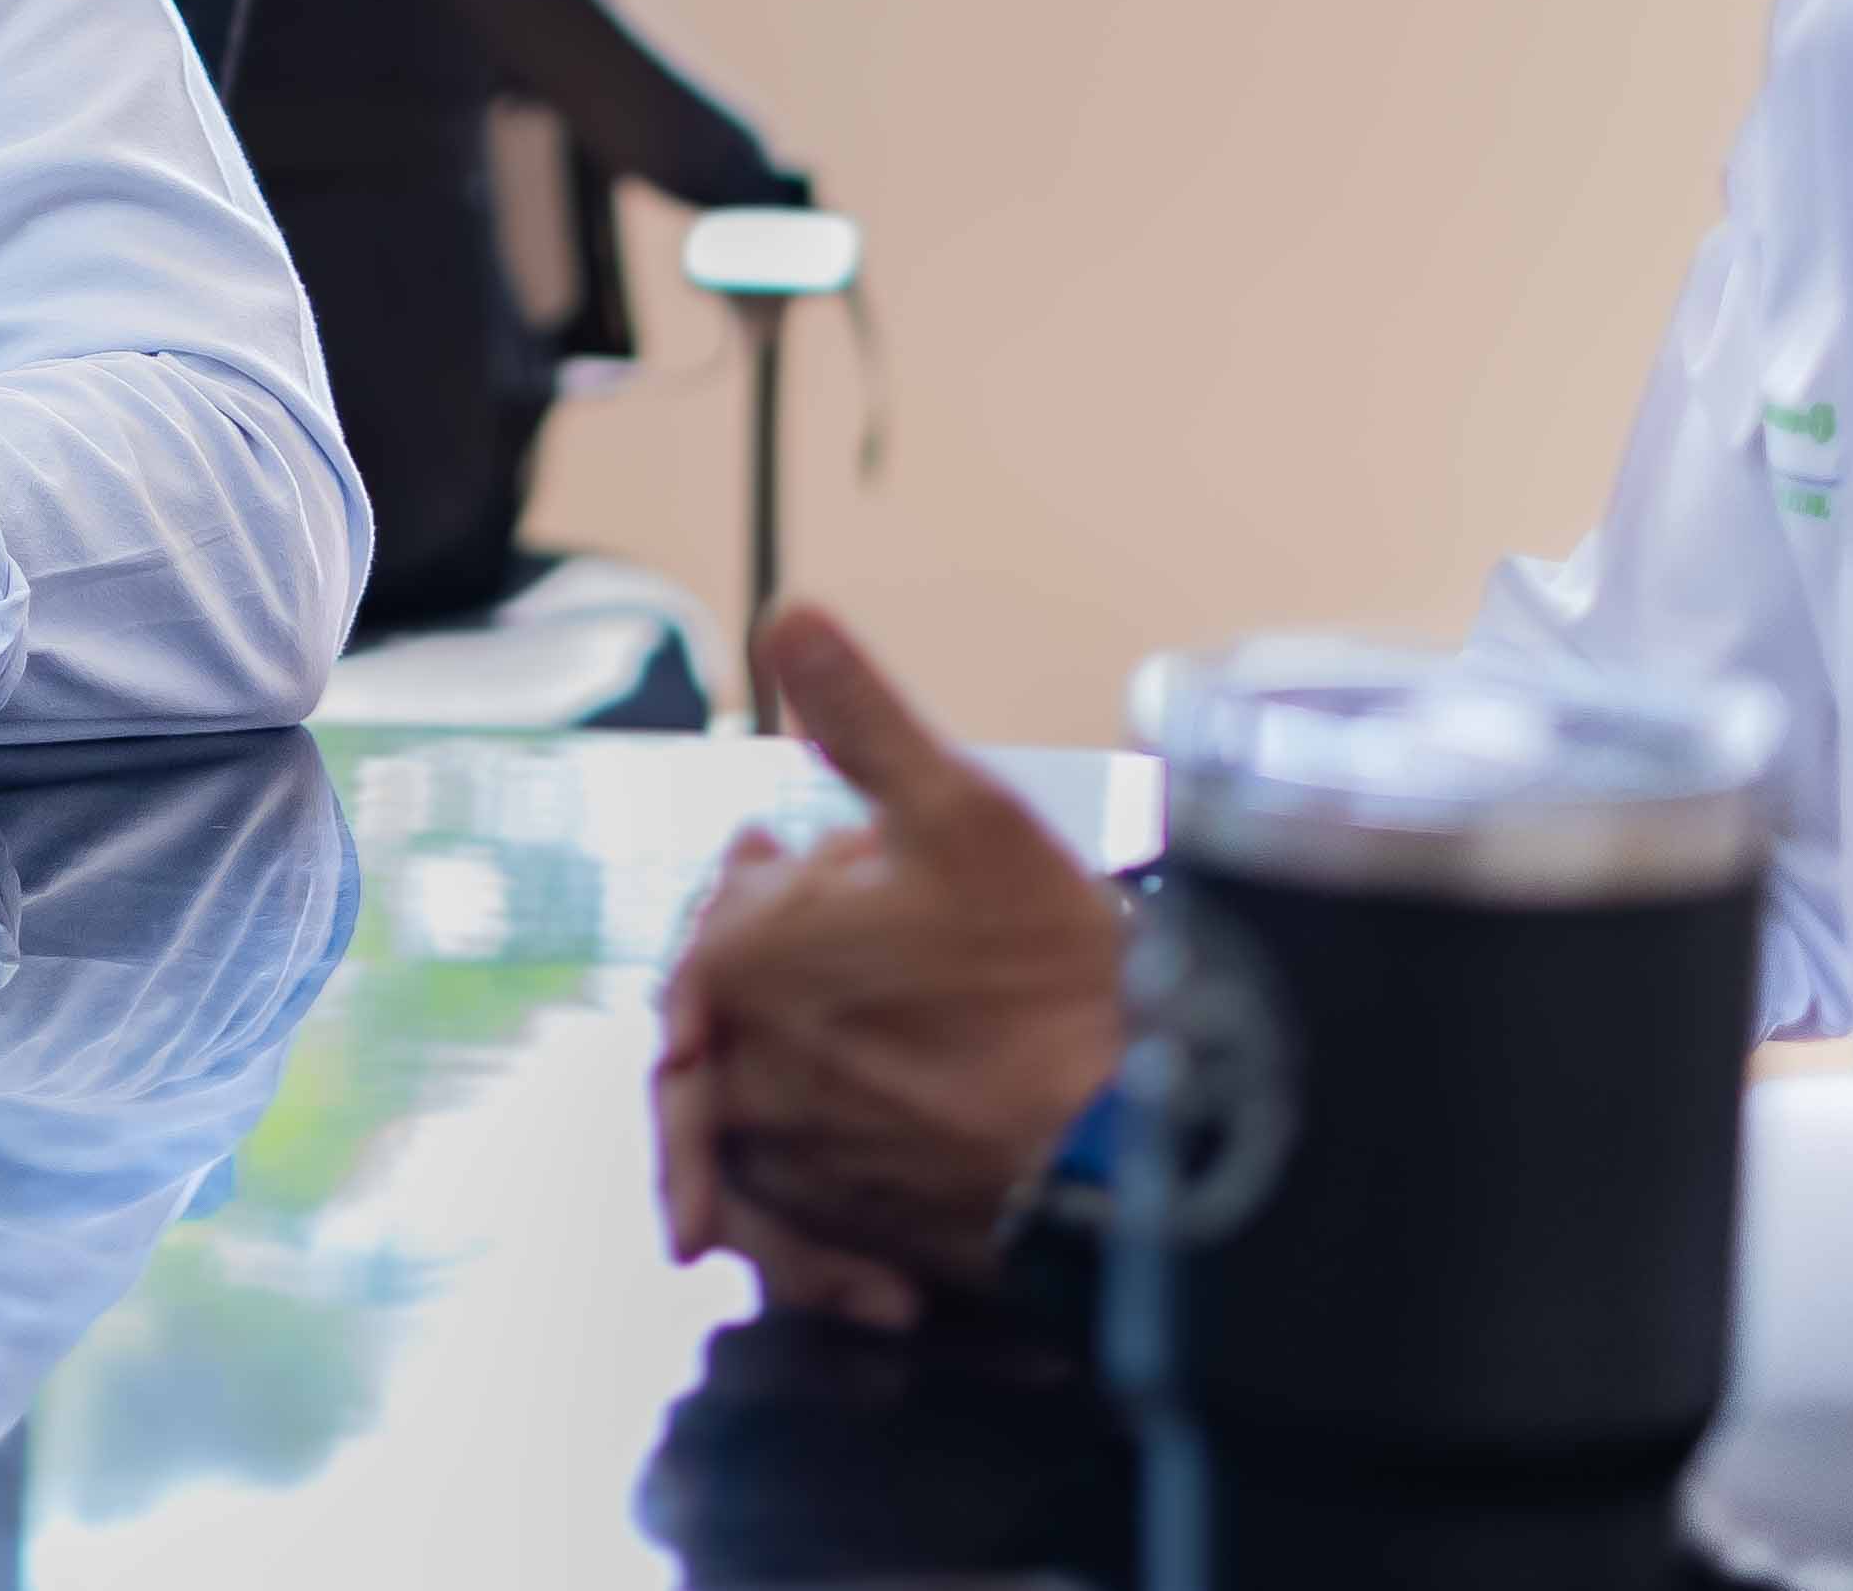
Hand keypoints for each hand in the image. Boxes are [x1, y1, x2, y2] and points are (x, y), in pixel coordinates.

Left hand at [659, 606, 1129, 1321]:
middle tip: (834, 927)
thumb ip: (859, 715)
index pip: (723, 909)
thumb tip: (788, 614)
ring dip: (790, 1056)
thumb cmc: (1046, 970)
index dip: (761, 874)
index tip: (785, 850)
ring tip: (862, 1027)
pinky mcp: (833, 1238)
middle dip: (777, 956)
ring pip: (755, 1098)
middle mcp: (738, 1070)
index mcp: (740, 962)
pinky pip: (784, 1207)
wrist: (1129, 1139)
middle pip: (735, 1002)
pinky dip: (804, 1176)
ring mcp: (782, 1165)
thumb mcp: (959, 809)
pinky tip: (858, 1141)